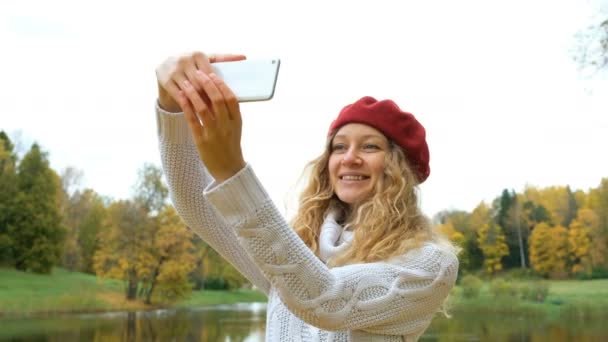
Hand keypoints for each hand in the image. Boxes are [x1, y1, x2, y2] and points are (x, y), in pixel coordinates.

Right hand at [155, 51, 245, 111]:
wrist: (167, 68)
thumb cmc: (193, 66)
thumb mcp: (206, 61)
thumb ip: (224, 59)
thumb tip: (244, 57)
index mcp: (198, 54)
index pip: (211, 74)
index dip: (218, 88)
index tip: (225, 101)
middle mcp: (184, 60)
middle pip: (201, 83)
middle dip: (210, 98)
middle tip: (220, 112)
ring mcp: (173, 70)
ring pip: (190, 90)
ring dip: (200, 103)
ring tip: (211, 115)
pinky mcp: (165, 81)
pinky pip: (178, 95)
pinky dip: (188, 104)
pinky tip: (195, 113)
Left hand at [156, 51, 246, 182]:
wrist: (228, 170)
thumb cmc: (231, 146)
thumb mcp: (236, 128)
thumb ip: (230, 112)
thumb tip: (220, 91)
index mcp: (236, 122)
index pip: (231, 99)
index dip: (222, 85)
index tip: (213, 75)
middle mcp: (226, 127)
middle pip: (217, 100)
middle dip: (207, 84)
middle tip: (198, 73)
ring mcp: (213, 134)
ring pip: (203, 109)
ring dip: (193, 93)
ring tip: (186, 83)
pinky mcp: (201, 141)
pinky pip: (193, 121)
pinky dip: (187, 108)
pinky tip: (182, 98)